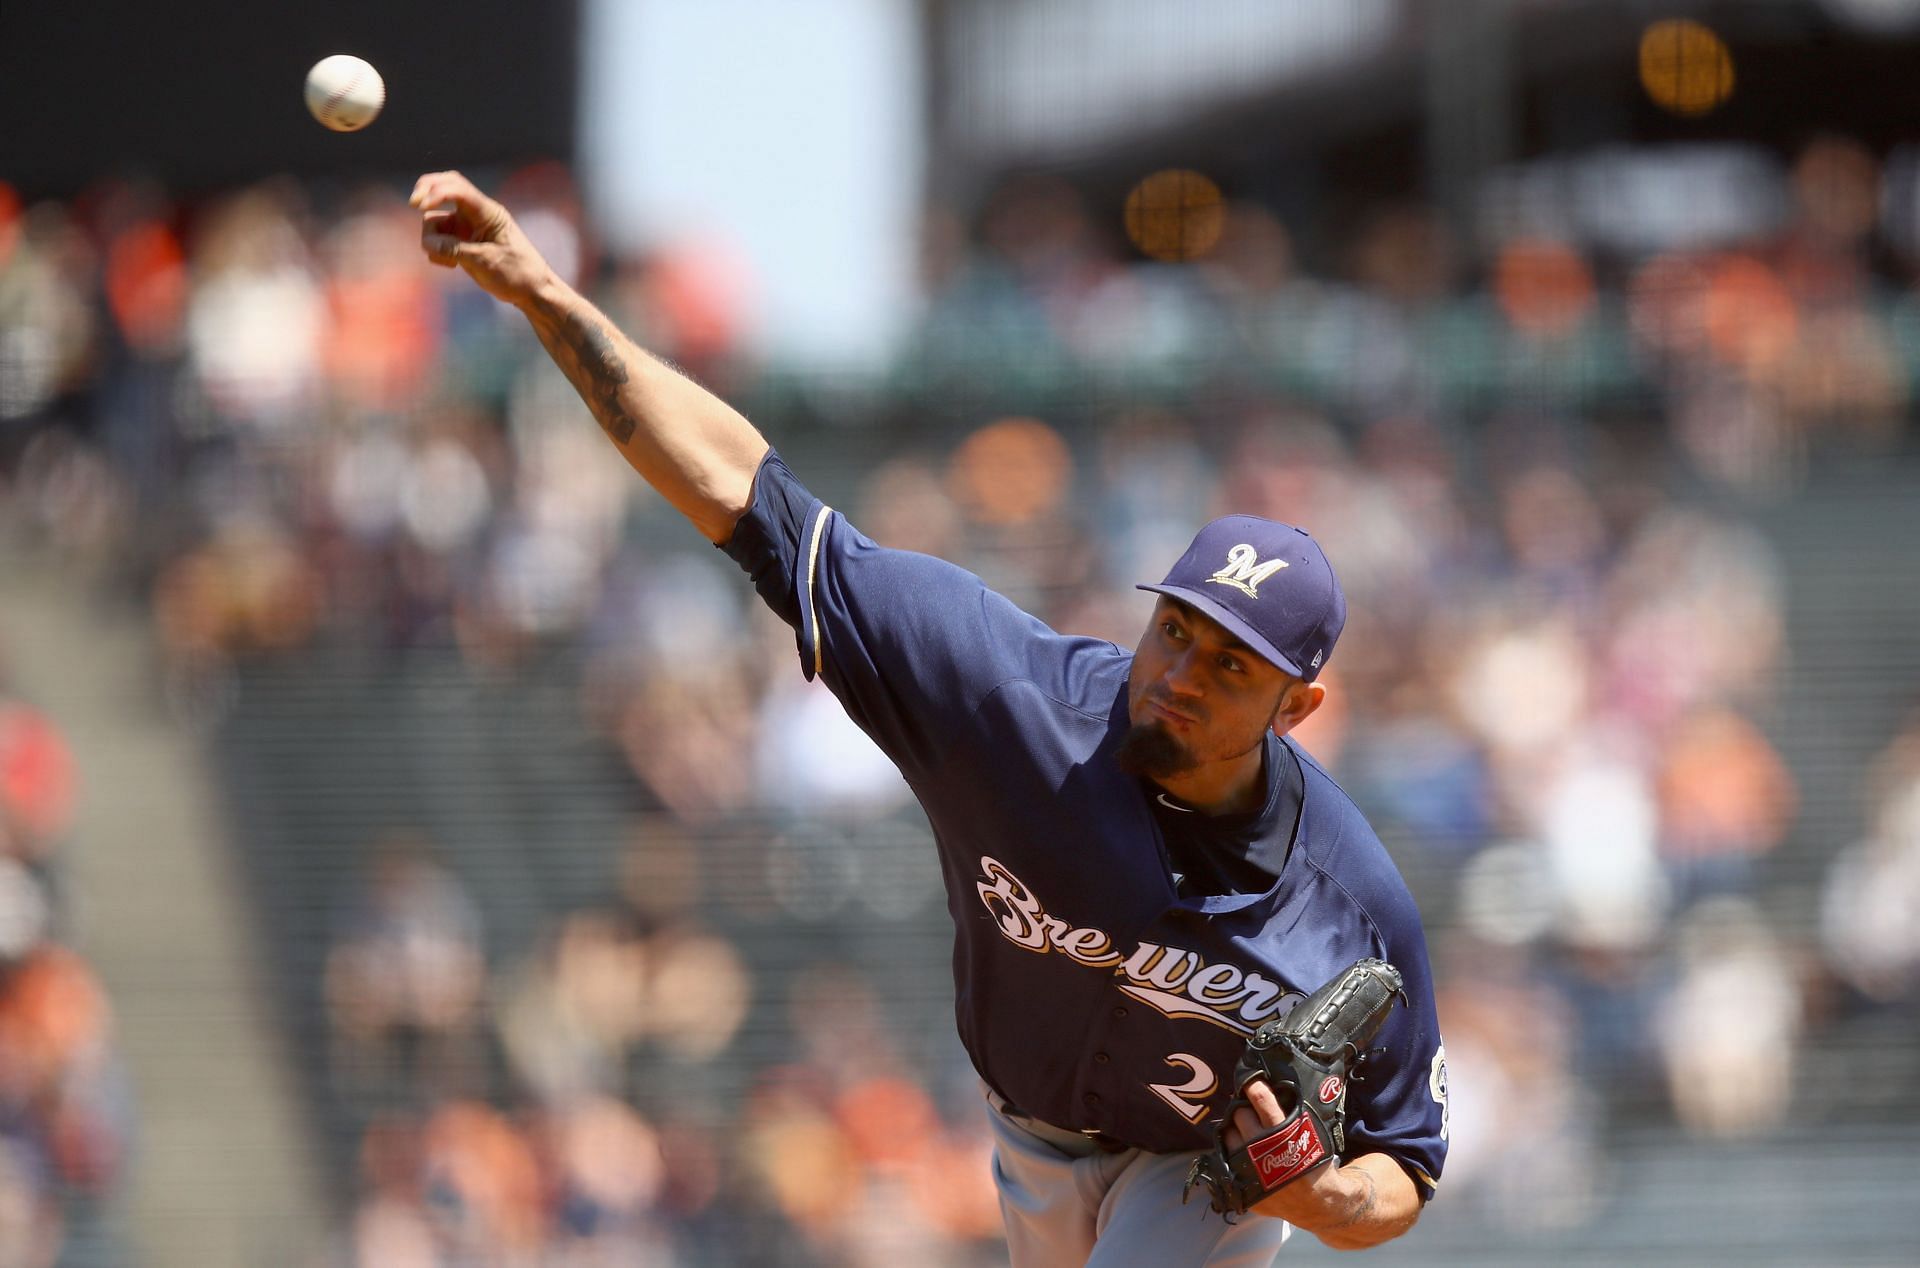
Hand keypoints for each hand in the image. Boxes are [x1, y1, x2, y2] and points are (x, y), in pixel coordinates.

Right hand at [409, 170, 552, 307]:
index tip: (420, 206)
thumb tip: (427, 243)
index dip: (436, 192)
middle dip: (426, 192)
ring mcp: (466, 227)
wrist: (531, 291)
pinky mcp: (461, 241)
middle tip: (413, 204)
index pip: (458, 189)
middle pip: (444, 186)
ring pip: (434, 220)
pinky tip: (451, 267)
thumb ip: (455, 250)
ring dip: (432, 239)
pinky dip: (436, 251)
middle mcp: (476, 214)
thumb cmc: (517, 273)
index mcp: (489, 212)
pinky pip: (437, 239)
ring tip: (450, 264)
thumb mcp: (485, 262)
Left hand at [1220, 1077, 1347, 1226]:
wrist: (1318, 1205)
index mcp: (1282, 1135)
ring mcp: (1248, 1169)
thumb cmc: (1315, 1167)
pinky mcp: (1242, 1187)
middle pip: (1239, 1115)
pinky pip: (1225, 1161)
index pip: (1261, 1100)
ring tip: (1244, 1133)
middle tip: (1251, 1113)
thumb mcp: (1314, 1137)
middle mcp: (1261, 1150)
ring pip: (1228, 1136)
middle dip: (1245, 1110)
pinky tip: (1240, 1151)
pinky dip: (1231, 1153)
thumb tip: (1276, 1091)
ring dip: (1235, 1130)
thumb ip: (1294, 1116)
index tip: (1251, 1082)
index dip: (1254, 1087)